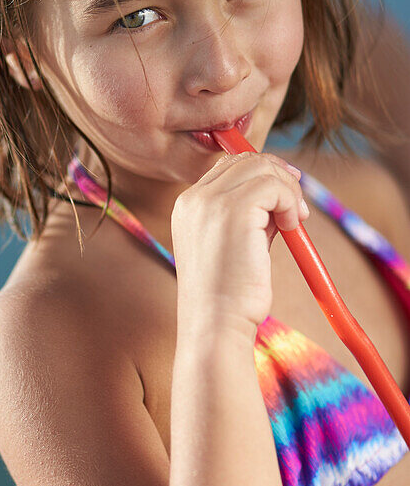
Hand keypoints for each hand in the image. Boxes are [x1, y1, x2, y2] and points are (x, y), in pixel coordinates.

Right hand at [171, 152, 308, 341]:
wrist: (215, 325)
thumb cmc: (227, 295)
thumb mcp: (233, 244)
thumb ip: (251, 215)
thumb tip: (282, 192)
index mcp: (187, 206)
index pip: (228, 167)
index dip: (261, 173)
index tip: (286, 193)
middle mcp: (194, 198)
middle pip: (246, 160)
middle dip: (279, 177)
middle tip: (298, 208)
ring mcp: (210, 202)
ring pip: (262, 168)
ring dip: (288, 191)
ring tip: (294, 223)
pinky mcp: (234, 210)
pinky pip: (274, 185)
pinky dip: (290, 201)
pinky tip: (290, 228)